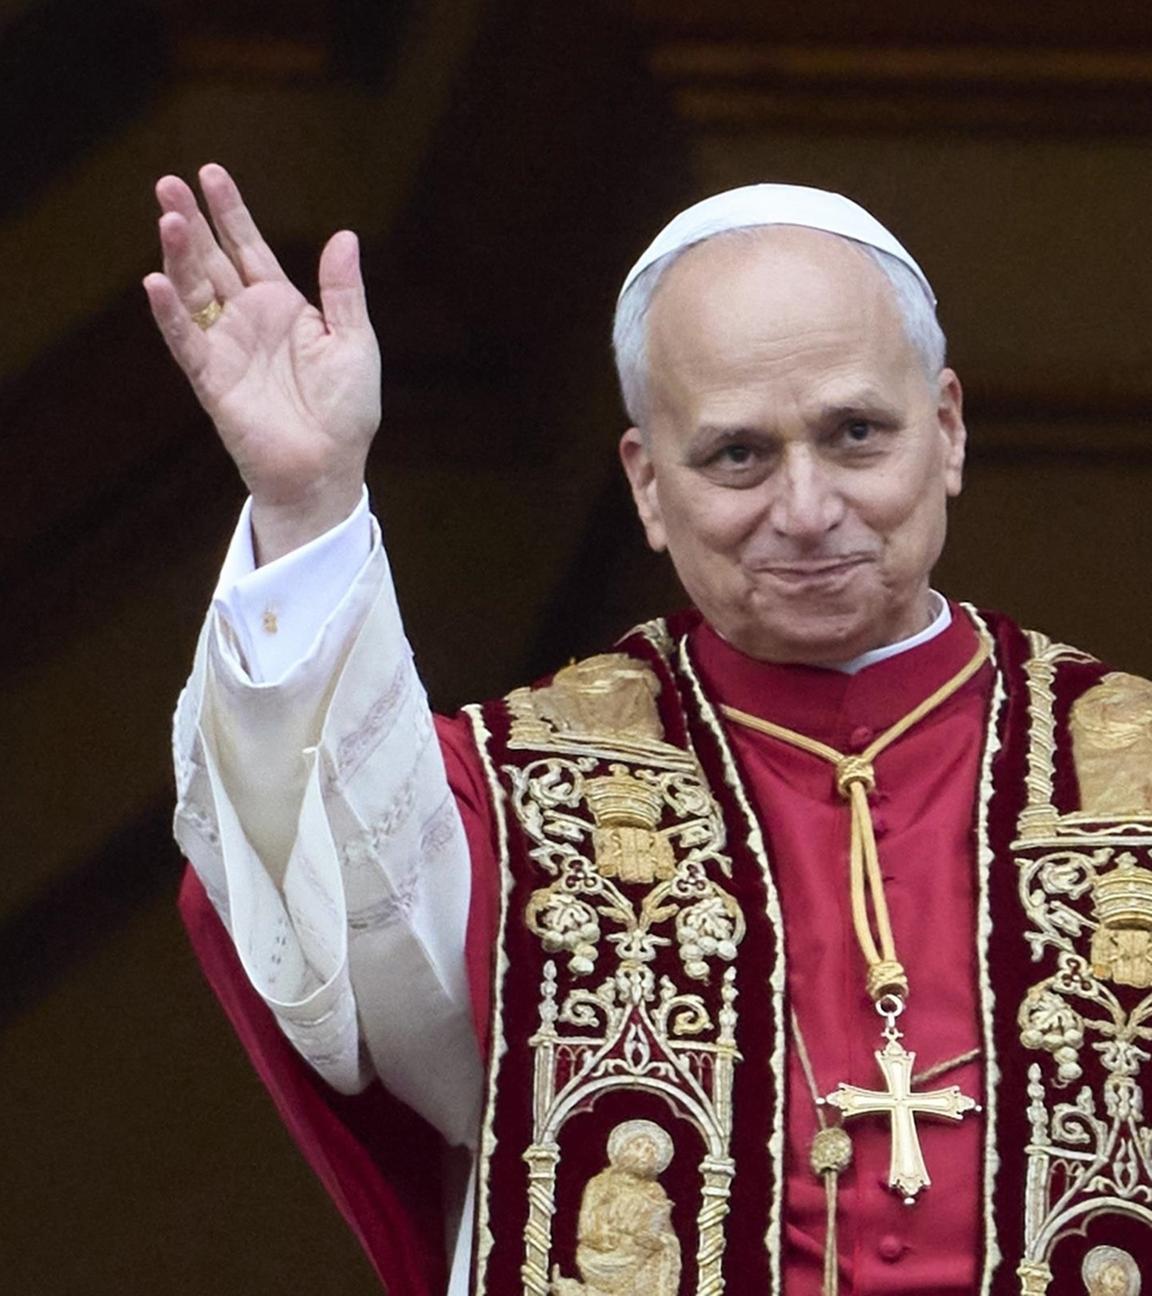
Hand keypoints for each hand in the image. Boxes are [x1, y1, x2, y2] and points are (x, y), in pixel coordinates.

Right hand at [144, 164, 380, 562]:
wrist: (329, 467)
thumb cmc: (345, 412)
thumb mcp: (356, 342)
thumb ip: (343, 291)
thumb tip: (344, 236)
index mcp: (282, 307)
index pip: (249, 249)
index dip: (230, 213)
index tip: (210, 173)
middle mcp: (248, 321)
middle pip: (212, 261)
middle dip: (192, 222)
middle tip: (168, 182)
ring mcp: (226, 348)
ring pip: (193, 292)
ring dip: (178, 256)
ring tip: (168, 217)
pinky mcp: (212, 380)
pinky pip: (185, 341)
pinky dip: (170, 314)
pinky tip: (155, 282)